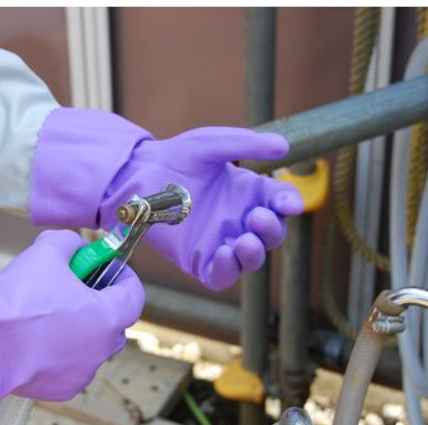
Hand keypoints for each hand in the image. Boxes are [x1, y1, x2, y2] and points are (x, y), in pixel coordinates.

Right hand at [0, 229, 144, 401]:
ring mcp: (83, 372)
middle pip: (114, 322)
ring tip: (50, 314)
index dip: (123, 276)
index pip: (134, 295)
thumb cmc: (17, 299)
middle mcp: (101, 349)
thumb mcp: (47, 251)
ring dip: (79, 329)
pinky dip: (61, 352)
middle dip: (99, 302)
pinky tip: (37, 339)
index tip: (107, 267)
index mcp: (107, 317)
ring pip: (91, 345)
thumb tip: (75, 247)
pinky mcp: (62, 389)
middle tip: (75, 287)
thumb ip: (69, 243)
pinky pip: (71, 366)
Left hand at [98, 127, 303, 290]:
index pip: (281, 202)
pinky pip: (221, 276)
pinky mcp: (198, 260)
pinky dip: (227, 270)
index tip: (289, 203)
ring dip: (255, 254)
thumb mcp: (211, 144)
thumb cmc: (175, 157)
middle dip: (271, 230)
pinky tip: (223, 253)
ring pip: (251, 260)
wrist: (138, 175)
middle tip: (257, 217)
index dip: (289, 203)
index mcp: (249, 193)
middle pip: (271, 235)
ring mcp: (220, 242)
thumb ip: (246, 144)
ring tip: (244, 240)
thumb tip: (284, 147)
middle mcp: (239, 220)